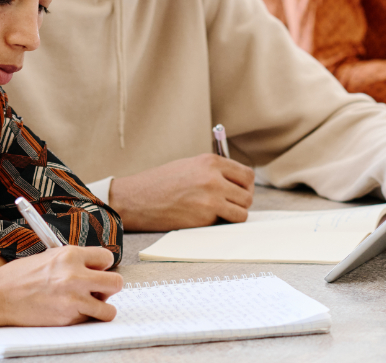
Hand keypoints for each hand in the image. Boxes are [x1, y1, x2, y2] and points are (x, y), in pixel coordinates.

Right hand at [0, 246, 121, 326]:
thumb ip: (75, 261)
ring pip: (109, 309)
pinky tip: (69, 311)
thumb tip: (95, 268)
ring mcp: (73, 299)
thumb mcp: (50, 256)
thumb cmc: (21, 276)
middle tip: (97, 290)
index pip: (108, 258)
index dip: (102, 267)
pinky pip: (89, 320)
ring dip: (101, 308)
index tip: (96, 272)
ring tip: (87, 304)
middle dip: (109, 287)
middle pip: (117, 283)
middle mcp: (75, 275)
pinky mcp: (67, 318)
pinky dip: (84, 318)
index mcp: (71, 255)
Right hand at [109, 154, 255, 230]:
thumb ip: (214, 171)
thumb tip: (238, 183)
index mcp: (211, 161)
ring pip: (242, 212)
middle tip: (228, 205)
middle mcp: (214, 178)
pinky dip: (220, 223)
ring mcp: (210, 199)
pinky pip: (226, 223)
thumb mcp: (190, 165)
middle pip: (248, 195)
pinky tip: (204, 218)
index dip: (245, 186)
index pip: (247, 175)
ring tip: (218, 213)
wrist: (137, 199)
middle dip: (241, 202)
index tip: (239, 191)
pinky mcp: (204, 218)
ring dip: (234, 215)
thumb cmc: (161, 183)